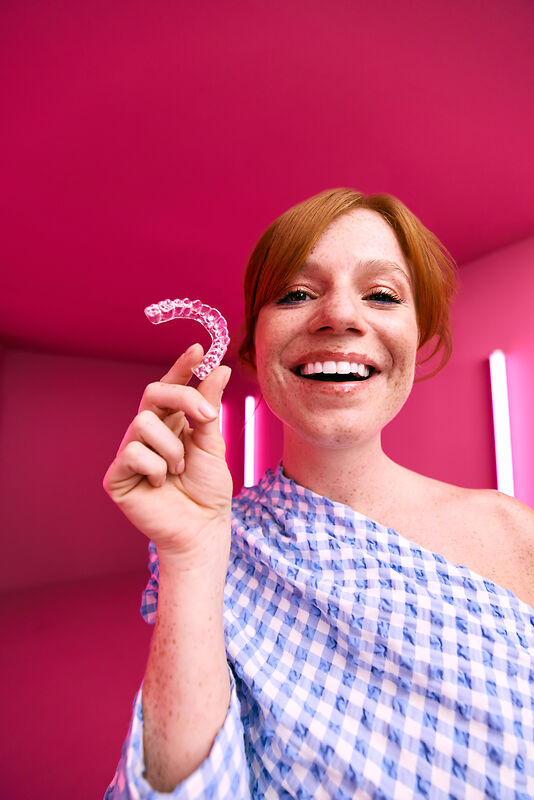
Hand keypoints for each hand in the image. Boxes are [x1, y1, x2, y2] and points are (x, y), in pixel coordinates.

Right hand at [103, 343, 232, 565]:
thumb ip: (209, 408)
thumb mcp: (213, 444)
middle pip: (152, 393)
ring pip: (143, 424)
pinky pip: (133, 452)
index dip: (181, 367)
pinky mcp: (117, 475)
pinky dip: (156, 468)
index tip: (199, 349)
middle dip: (181, 398)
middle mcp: (147, 433)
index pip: (171, 387)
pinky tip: (161, 484)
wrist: (202, 528)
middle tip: (207, 417)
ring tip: (179, 470)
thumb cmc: (208, 490)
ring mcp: (130, 452)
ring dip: (172, 448)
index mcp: (171, 423)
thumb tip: (219, 369)